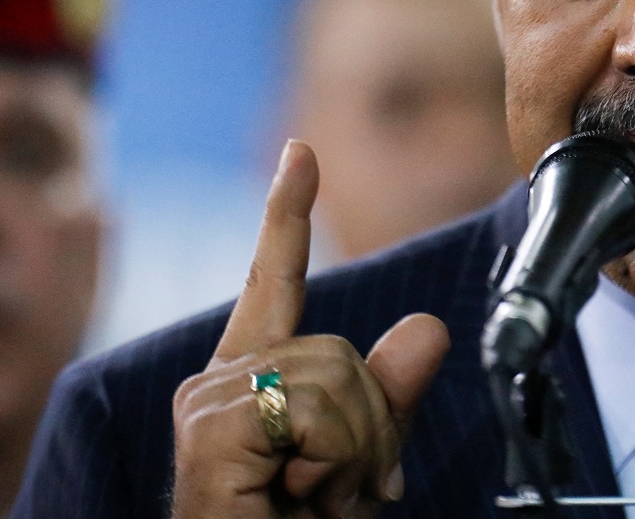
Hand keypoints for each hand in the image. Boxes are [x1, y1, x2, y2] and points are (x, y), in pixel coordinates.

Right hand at [171, 141, 450, 517]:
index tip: (301, 151)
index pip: (275, 282)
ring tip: (312, 498)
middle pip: (343, 349)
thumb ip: (388, 395)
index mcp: (251, 376)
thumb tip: (429, 328)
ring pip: (337, 376)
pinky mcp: (208, 428)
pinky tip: (293, 495)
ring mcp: (205, 402)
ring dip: (353, 451)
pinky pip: (317, 409)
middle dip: (368, 425)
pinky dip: (334, 460)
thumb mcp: (359, 458)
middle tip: (336, 489)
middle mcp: (216, 380)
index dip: (288, 214)